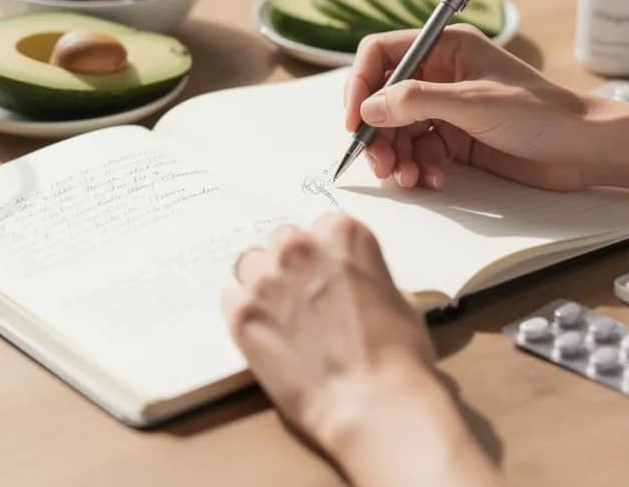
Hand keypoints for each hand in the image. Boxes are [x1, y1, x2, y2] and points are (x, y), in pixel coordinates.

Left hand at [223, 213, 435, 447]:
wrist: (373, 403)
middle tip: (303, 297)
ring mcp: (267, 279)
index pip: (322, 226)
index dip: (326, 254)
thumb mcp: (399, 300)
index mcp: (344, 235)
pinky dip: (245, 314)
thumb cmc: (398, 357)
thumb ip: (366, 278)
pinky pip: (230, 299)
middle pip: (283, 240)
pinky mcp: (241, 314)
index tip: (327, 273)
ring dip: (263, 284)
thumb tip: (354, 285)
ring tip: (280, 317)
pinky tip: (265, 336)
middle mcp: (301, 248)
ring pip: (250, 264)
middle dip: (292, 265)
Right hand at [344, 24, 595, 190]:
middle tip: (381, 165)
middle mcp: (442, 74)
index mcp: (445, 47)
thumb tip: (368, 108)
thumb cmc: (540, 113)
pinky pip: (421, 151)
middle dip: (378, 133)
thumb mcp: (472, 103)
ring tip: (407, 179)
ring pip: (399, 130)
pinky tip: (432, 180)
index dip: (360, 85)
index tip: (355, 121)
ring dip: (397, 156)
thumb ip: (415, 101)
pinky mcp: (457, 138)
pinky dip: (419, 168)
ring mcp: (449, 107)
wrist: (582, 149)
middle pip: (384, 98)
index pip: (381, 54)